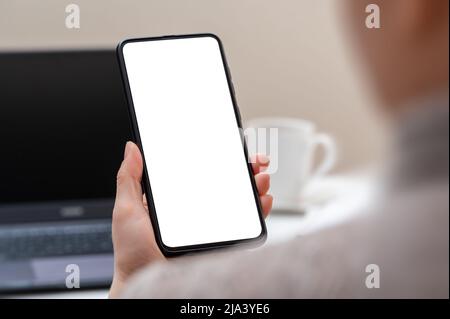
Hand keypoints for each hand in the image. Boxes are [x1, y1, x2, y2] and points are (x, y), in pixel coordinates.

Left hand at [109, 141, 272, 297]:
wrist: (148, 285)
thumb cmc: (133, 254)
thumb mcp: (126, 210)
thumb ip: (129, 179)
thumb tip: (132, 148)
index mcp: (176, 198)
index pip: (201, 171)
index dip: (218, 157)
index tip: (231, 146)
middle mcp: (196, 209)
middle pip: (225, 183)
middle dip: (244, 168)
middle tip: (253, 162)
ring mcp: (211, 225)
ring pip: (239, 200)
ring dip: (255, 185)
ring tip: (260, 178)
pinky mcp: (221, 240)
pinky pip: (245, 223)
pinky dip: (259, 210)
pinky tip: (262, 201)